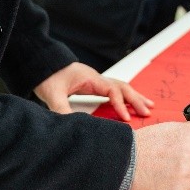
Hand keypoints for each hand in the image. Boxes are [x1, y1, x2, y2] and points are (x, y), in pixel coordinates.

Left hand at [33, 62, 152, 120]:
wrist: (41, 63)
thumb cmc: (47, 75)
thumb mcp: (52, 94)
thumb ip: (61, 109)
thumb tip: (71, 126)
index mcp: (90, 78)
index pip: (112, 90)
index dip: (120, 104)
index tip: (126, 118)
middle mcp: (96, 78)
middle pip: (122, 87)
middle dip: (136, 99)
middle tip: (148, 112)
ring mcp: (95, 80)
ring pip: (120, 87)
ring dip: (134, 96)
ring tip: (148, 106)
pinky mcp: (92, 85)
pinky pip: (113, 90)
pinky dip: (125, 96)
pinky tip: (130, 103)